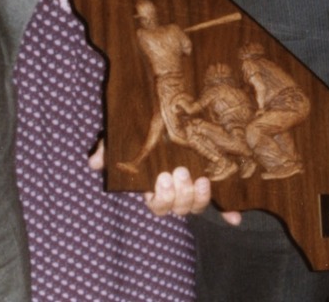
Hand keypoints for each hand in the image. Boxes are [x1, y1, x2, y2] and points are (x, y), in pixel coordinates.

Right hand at [88, 142, 241, 224]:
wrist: (176, 112)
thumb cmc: (146, 130)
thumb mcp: (125, 137)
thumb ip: (109, 149)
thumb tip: (93, 162)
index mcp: (155, 186)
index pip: (158, 205)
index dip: (161, 198)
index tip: (162, 179)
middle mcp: (176, 190)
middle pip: (179, 208)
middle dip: (180, 195)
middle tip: (180, 172)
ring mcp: (195, 185)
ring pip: (197, 205)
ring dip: (200, 198)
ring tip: (201, 179)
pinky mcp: (214, 179)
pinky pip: (222, 203)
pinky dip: (227, 212)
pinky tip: (235, 217)